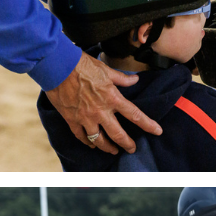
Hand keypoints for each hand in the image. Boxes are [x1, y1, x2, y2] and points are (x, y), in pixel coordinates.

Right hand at [46, 55, 161, 153]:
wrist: (59, 67)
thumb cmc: (82, 65)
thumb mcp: (106, 69)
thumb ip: (122, 78)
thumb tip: (135, 79)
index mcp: (112, 98)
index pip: (135, 115)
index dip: (148, 124)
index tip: (157, 131)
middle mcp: (101, 111)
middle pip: (118, 134)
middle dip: (127, 144)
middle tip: (132, 149)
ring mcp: (85, 118)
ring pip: (99, 140)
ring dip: (107, 147)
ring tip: (113, 150)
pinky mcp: (72, 120)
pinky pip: (81, 136)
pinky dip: (87, 142)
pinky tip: (91, 145)